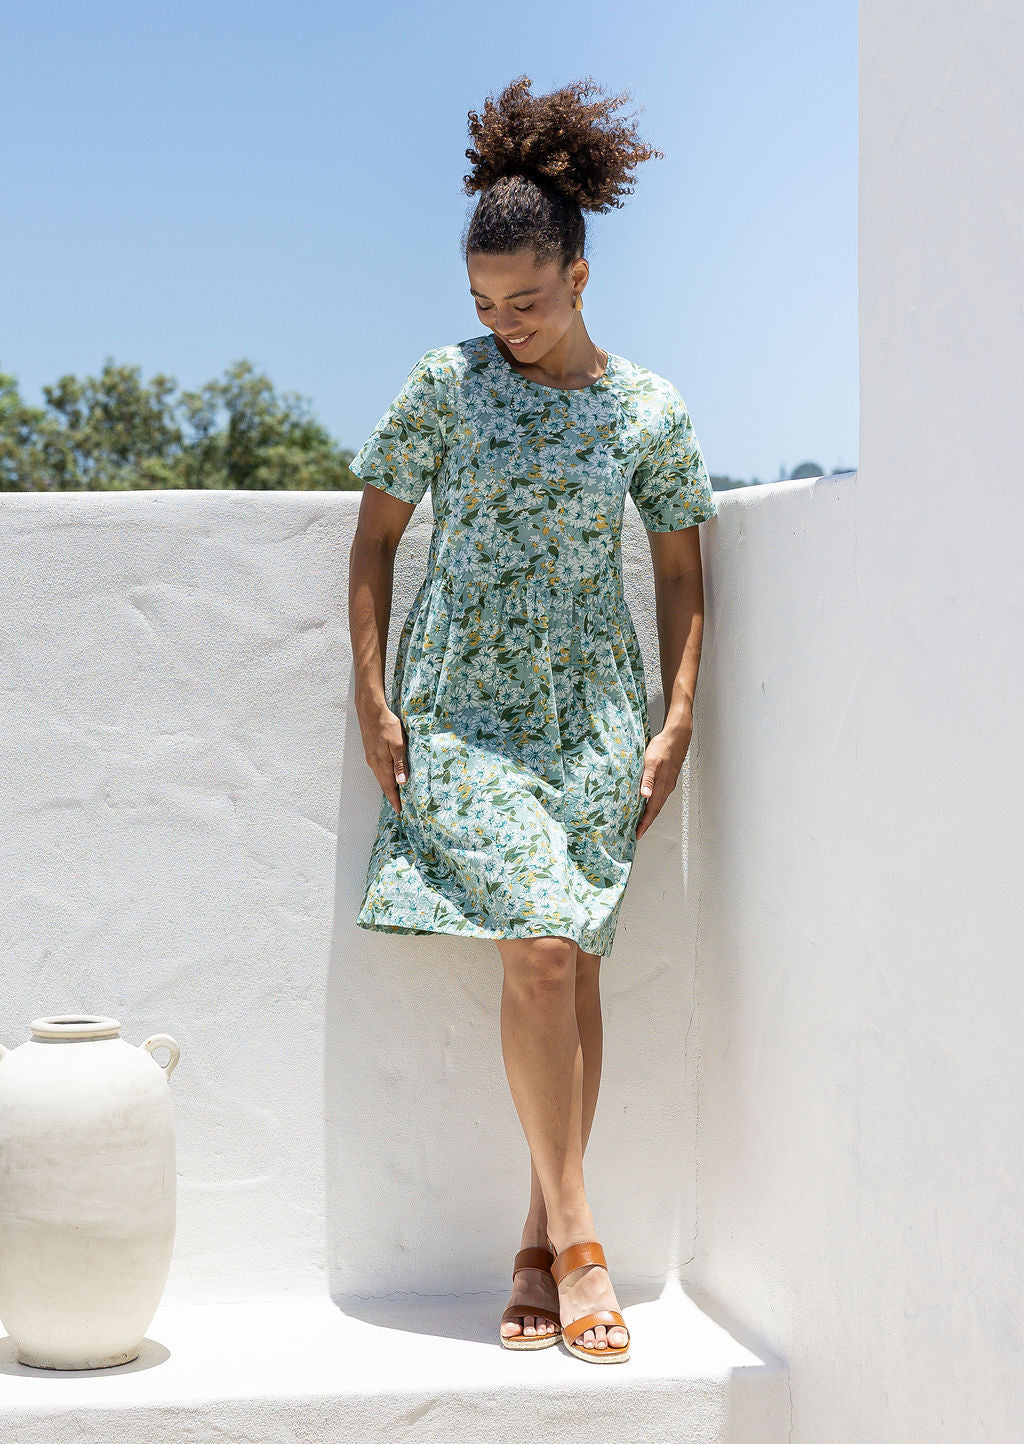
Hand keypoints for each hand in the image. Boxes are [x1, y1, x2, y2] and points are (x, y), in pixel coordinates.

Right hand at [357, 701, 407, 813]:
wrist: (370, 711)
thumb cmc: (386, 725)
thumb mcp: (398, 744)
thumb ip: (400, 764)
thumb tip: (401, 782)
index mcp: (382, 764)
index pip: (389, 787)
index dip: (395, 800)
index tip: (400, 811)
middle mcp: (374, 764)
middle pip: (383, 784)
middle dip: (391, 796)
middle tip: (399, 806)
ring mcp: (371, 758)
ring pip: (380, 777)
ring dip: (388, 787)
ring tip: (396, 794)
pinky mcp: (370, 752)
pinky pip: (378, 770)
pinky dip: (384, 777)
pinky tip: (389, 776)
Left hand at [635, 722, 691, 839]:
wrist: (677, 737)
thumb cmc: (663, 747)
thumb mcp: (651, 761)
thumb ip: (648, 779)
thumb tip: (645, 796)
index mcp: (662, 786)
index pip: (652, 810)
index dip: (645, 823)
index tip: (638, 834)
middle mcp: (666, 788)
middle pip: (655, 810)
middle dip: (646, 822)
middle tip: (637, 833)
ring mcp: (667, 784)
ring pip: (657, 803)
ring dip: (649, 814)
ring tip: (640, 821)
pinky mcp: (667, 778)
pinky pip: (659, 796)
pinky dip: (652, 803)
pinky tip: (646, 802)